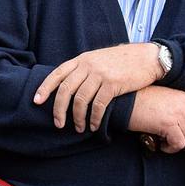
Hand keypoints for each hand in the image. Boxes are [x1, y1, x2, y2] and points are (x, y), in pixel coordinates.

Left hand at [34, 43, 161, 131]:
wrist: (148, 57)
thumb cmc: (123, 61)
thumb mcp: (99, 59)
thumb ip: (84, 69)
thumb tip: (70, 85)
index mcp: (82, 60)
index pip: (57, 74)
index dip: (45, 88)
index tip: (36, 101)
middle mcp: (88, 66)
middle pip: (65, 90)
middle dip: (59, 109)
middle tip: (58, 124)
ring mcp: (100, 74)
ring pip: (80, 100)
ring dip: (77, 118)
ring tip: (79, 128)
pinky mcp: (113, 84)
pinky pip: (98, 106)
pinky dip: (95, 119)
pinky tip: (95, 126)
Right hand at [126, 86, 184, 154]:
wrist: (125, 100)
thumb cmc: (142, 103)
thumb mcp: (168, 103)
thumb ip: (183, 113)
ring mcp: (178, 113)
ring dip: (178, 146)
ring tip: (166, 141)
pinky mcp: (169, 123)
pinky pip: (178, 144)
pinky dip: (170, 148)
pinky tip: (161, 143)